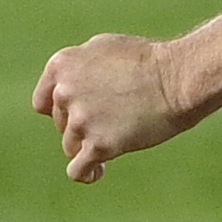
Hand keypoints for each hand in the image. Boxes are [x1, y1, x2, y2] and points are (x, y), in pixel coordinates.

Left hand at [32, 34, 189, 182]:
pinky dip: (87, 173)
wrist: (178, 79)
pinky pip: (78, 171)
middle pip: (61, 125)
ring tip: (120, 136)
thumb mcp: (102, 48)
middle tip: (116, 116)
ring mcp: (81, 120)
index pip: (43, 103)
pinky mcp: (99, 145)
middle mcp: (65, 92)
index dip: (62, 110)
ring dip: (92, 145)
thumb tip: (63, 88)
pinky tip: (99, 171)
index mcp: (62, 66)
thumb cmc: (147, 61)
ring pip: (72, 146)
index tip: (82, 113)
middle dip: (83, 125)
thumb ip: (77, 68)